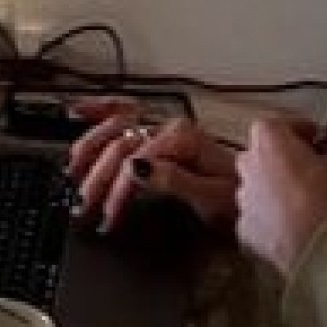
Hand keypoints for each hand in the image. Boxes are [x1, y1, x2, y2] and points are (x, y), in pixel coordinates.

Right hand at [67, 96, 238, 230]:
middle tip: (85, 203)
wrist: (253, 198)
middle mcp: (169, 129)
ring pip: (115, 129)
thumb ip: (172, 180)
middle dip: (98, 175)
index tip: (109, 215)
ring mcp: (162, 132)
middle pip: (120, 144)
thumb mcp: (209, 197)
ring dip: (89, 148)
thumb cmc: (235, 200)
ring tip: (73, 171)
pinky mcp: (159, 140)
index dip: (118, 189)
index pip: (135, 159)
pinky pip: (123, 117)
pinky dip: (99, 113)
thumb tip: (136, 168)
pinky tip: (77, 111)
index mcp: (182, 138)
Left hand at [234, 117, 326, 276]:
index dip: (300, 129)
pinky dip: (270, 220)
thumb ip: (323, 157)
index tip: (315, 137)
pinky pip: (257, 218)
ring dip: (274, 191)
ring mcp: (241, 195)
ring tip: (299, 202)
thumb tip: (323, 162)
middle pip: (262, 155)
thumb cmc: (319, 194)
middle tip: (305, 169)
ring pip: (256, 187)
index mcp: (266, 138)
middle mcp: (246, 162)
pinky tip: (290, 227)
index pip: (280, 124)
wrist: (305, 238)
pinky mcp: (243, 226)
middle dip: (282, 160)